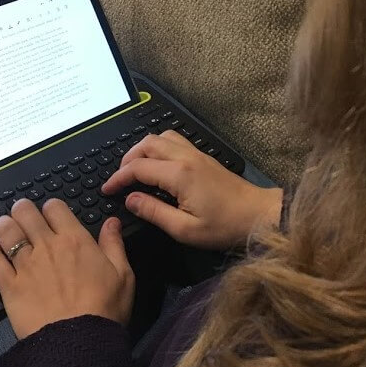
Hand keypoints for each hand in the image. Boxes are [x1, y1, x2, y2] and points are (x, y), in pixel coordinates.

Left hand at [0, 198, 134, 338]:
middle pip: (26, 213)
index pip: (55, 207)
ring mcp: (26, 266)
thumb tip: (112, 222)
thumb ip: (114, 244)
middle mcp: (47, 247)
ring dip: (4, 225)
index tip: (52, 211)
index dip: (51, 206)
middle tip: (22, 211)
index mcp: (75, 240)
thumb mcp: (122, 274)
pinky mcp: (9, 286)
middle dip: (22, 209)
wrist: (78, 340)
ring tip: (5, 225)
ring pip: (6, 232)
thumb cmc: (104, 309)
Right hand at [101, 130, 282, 249]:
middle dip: (127, 159)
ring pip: (161, 137)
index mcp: (179, 174)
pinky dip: (158, 148)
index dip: (118, 178)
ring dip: (143, 149)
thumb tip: (130, 199)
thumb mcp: (185, 229)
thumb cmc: (224, 226)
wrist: (258, 215)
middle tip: (118, 178)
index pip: (138, 168)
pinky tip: (157, 165)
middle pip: (147, 144)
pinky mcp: (204, 157)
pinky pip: (175, 141)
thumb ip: (154, 212)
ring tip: (135, 169)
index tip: (107, 190)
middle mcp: (186, 157)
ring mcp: (196, 154)